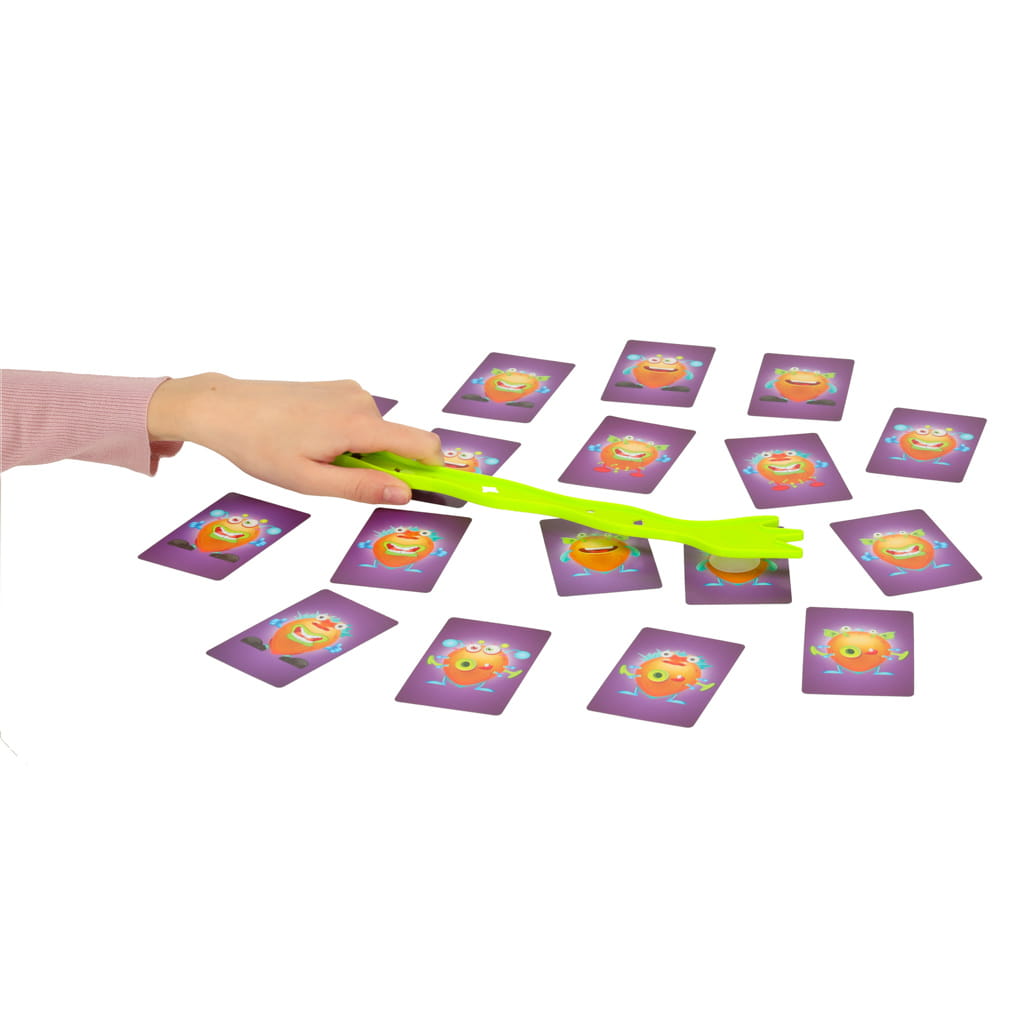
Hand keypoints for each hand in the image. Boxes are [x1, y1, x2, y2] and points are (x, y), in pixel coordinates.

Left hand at [148, 373, 441, 503]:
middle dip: (381, 467)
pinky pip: (363, 421)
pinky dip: (349, 437)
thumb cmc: (260, 445)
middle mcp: (362, 401)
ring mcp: (351, 391)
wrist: (225, 407)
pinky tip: (311, 440)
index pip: (423, 445)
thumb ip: (362, 487)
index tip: (445, 488)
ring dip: (360, 453)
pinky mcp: (341, 388)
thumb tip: (405, 493)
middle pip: (399, 444)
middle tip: (335, 476)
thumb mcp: (310, 481)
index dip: (438, 469)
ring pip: (379, 434)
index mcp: (358, 425)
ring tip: (314, 455)